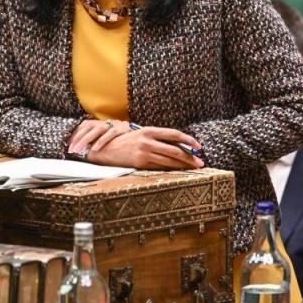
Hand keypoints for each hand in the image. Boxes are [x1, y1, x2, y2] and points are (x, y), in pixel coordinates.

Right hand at [68, 120, 203, 169]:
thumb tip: (173, 145)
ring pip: (169, 159)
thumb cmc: (122, 142)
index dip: (188, 140)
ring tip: (193, 168)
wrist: (103, 149)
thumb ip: (154, 139)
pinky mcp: (139, 163)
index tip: (198, 146)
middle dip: (189, 156)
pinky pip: (159, 167)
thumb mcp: (139, 135)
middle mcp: (147, 140)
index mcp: (148, 130)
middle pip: (174, 149)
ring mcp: (143, 152)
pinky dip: (170, 169)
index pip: (173, 134)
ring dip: (183, 165)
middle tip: (200, 162)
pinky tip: (178, 172)